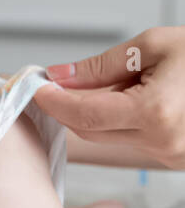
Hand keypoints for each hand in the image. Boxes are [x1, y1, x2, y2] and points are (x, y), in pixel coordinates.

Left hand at [32, 26, 184, 168]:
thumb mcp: (155, 47)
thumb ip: (101, 66)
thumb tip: (61, 76)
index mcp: (157, 112)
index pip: (83, 114)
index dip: (53, 101)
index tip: (38, 87)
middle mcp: (165, 142)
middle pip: (90, 130)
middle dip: (72, 105)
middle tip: (65, 79)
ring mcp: (174, 157)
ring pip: (110, 137)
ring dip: (101, 112)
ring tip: (129, 81)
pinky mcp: (179, 161)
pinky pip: (134, 141)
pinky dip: (125, 121)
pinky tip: (142, 98)